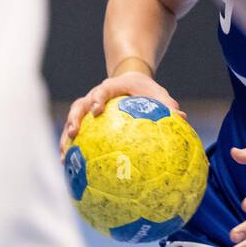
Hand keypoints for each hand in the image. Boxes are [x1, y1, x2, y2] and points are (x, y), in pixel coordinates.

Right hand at [60, 71, 185, 155]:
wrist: (131, 82)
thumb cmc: (146, 90)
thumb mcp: (158, 94)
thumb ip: (167, 104)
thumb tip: (181, 117)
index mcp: (112, 86)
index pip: (102, 91)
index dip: (97, 99)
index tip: (96, 110)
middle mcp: (94, 95)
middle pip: (79, 105)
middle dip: (74, 119)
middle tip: (74, 133)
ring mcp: (87, 106)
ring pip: (72, 119)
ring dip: (66, 136)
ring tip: (64, 156)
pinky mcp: (84, 118)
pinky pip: (75, 130)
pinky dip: (70, 145)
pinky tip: (69, 165)